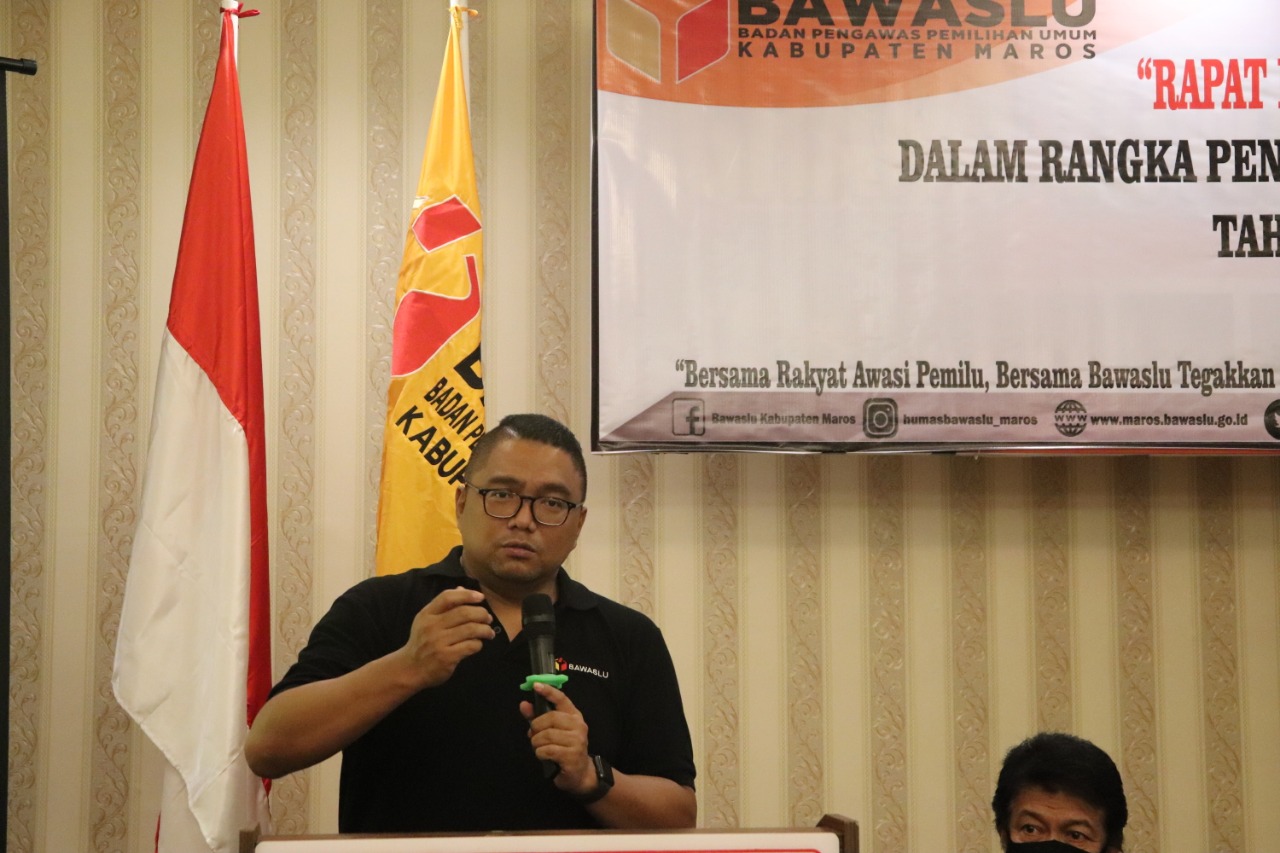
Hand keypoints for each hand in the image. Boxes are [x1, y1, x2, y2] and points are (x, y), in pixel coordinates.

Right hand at [399, 586, 493, 689]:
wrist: (410, 669)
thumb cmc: (422, 642)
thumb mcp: (426, 621)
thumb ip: (444, 605)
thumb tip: (462, 588)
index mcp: (426, 614)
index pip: (447, 597)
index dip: (466, 595)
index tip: (480, 597)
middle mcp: (431, 627)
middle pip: (464, 613)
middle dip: (481, 614)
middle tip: (488, 618)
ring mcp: (438, 642)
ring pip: (471, 629)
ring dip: (485, 630)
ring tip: (489, 632)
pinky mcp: (447, 657)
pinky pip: (470, 646)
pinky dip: (478, 644)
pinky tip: (478, 644)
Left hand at [520, 681, 594, 795]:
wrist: (580, 774)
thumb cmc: (564, 749)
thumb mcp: (551, 731)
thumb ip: (537, 717)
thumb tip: (524, 704)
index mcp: (574, 715)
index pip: (562, 699)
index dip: (548, 691)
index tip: (536, 685)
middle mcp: (578, 725)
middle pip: (550, 718)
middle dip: (536, 728)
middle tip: (534, 736)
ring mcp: (577, 741)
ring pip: (546, 735)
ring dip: (536, 743)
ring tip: (539, 748)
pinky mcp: (572, 756)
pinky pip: (547, 750)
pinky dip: (540, 753)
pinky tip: (544, 756)